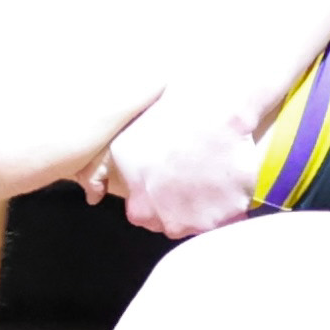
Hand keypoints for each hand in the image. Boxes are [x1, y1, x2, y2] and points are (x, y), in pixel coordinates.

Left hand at [95, 86, 263, 237]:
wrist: (214, 107)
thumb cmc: (166, 121)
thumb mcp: (121, 146)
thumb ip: (102, 174)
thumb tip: (95, 192)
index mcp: (142, 209)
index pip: (146, 217)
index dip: (157, 199)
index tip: (167, 180)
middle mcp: (171, 222)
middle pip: (177, 223)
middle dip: (183, 205)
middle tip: (191, 174)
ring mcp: (203, 220)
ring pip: (206, 221)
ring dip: (209, 205)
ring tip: (213, 172)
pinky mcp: (233, 212)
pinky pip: (234, 214)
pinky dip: (233, 200)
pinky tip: (230, 174)